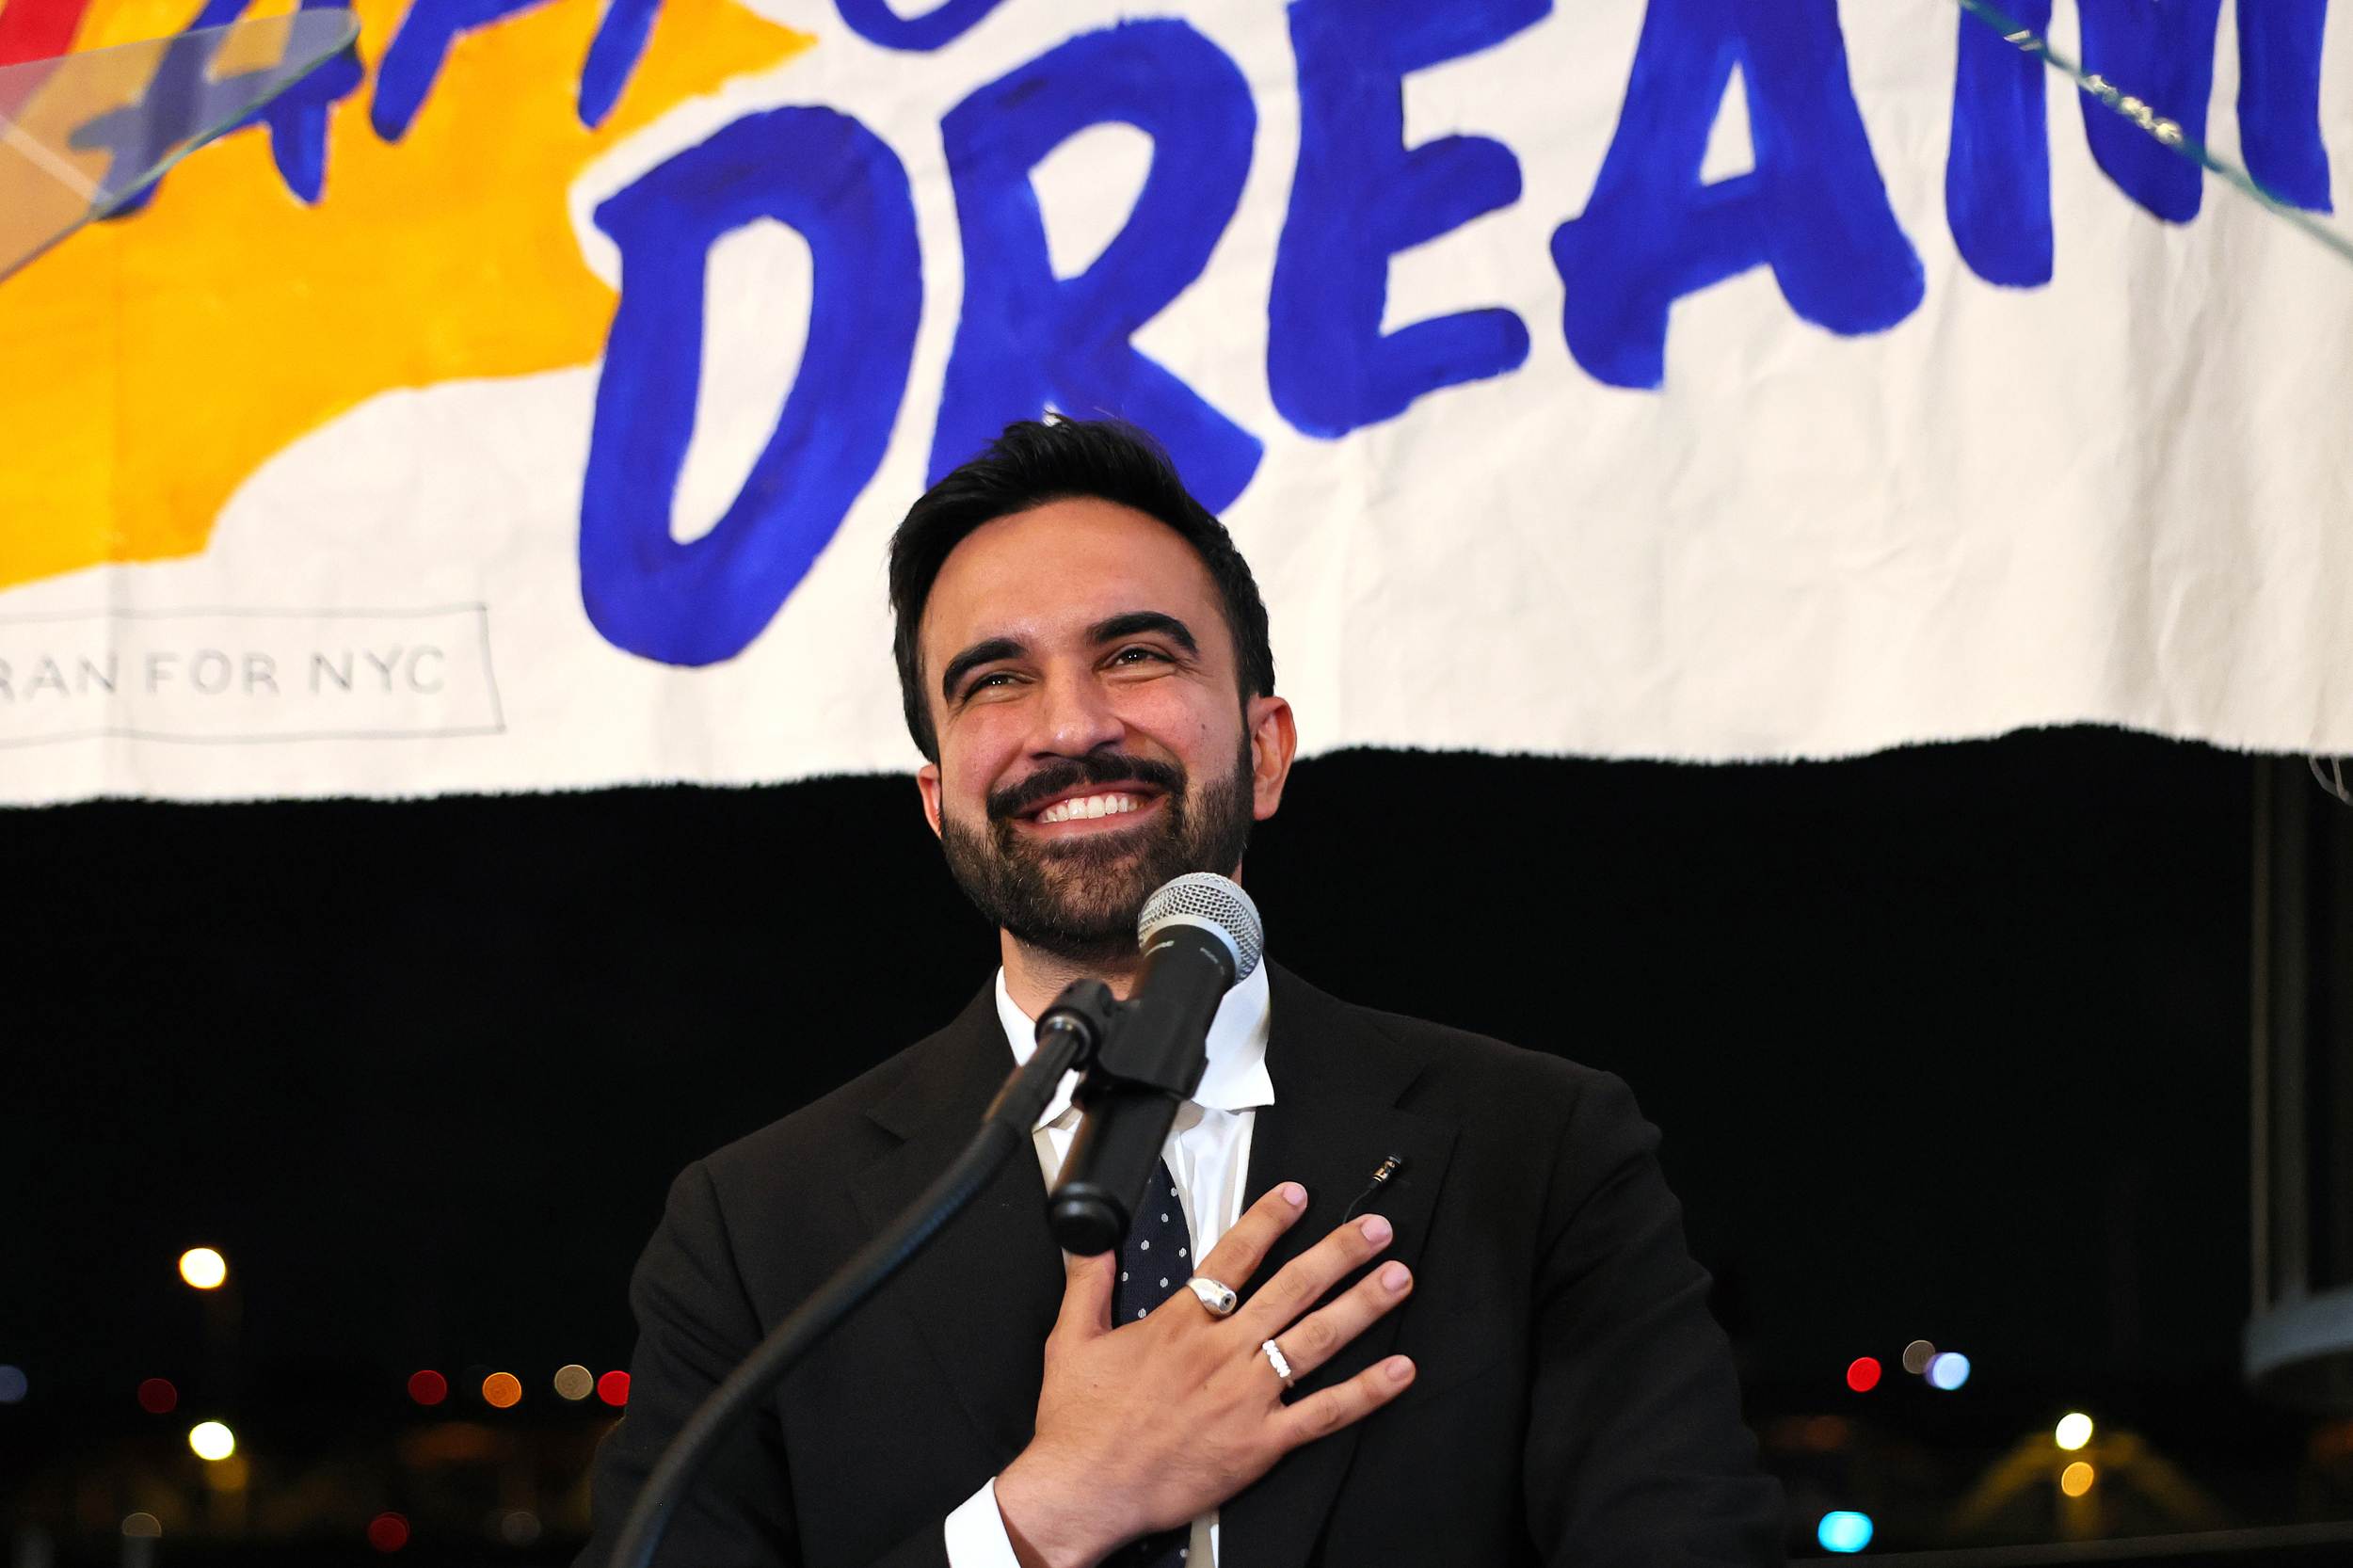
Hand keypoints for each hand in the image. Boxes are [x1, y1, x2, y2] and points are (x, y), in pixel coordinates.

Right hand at [993, 1182, 1416, 1567]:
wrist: (1084, 1490)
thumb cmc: (1078, 1424)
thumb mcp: (1072, 1339)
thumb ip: (1088, 1283)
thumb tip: (1091, 1242)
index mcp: (1180, 1325)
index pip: (1234, 1257)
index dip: (1270, 1220)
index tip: (1299, 1196)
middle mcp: (1220, 1353)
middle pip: (1292, 1288)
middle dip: (1339, 1253)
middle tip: (1374, 1230)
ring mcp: (1246, 1397)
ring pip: (1316, 1340)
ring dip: (1362, 1305)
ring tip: (1397, 1278)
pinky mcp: (1260, 1443)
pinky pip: (1324, 1412)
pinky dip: (1366, 1392)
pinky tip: (1398, 1371)